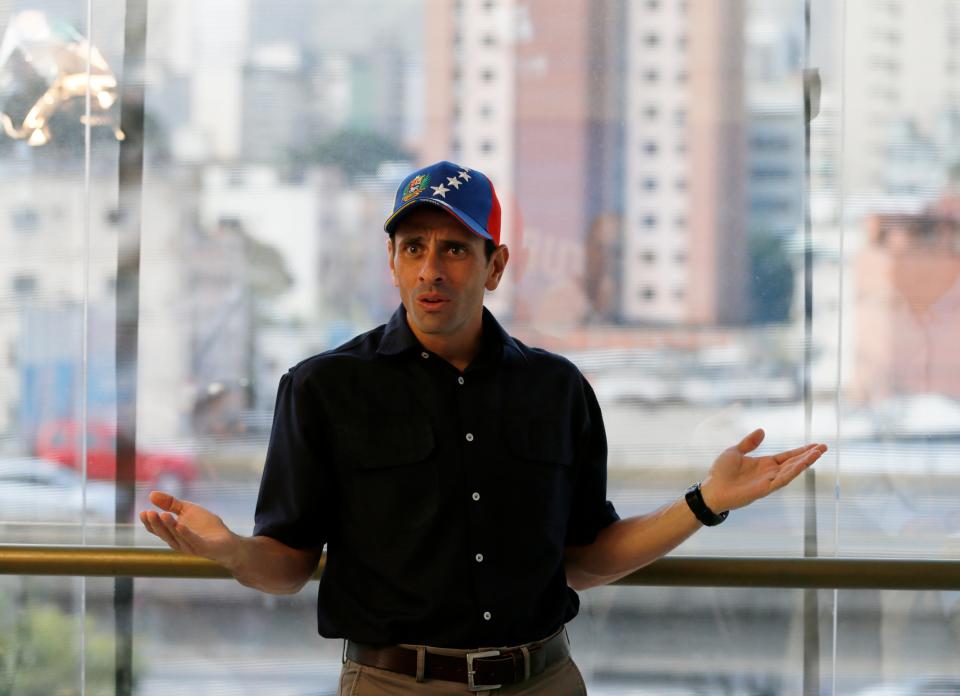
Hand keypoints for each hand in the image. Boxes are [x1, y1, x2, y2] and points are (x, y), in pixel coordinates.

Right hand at [139, 491, 237, 565]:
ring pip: (177, 537)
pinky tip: (180, 525)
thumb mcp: (188, 510)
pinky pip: (193, 541)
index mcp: (173, 534)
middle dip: (156, 524)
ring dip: (169, 527)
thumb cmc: (206, 526)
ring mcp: (191, 546)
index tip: (143, 512)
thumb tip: (151, 494)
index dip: (149, 523)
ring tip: (163, 515)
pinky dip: (186, 534)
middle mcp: (179, 542)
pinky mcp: (204, 547)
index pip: (157, 530)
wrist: (228, 541)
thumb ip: (171, 503)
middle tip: (149, 513)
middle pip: (164, 534)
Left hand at [700, 428, 826, 512]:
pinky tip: (803, 464)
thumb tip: (762, 430)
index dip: (801, 451)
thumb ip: (749, 443)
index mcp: (764, 464)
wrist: (711, 489)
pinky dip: (793, 472)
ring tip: (819, 453)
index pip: (788, 456)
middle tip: (824, 447)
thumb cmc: (720, 472)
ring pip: (791, 471)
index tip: (815, 445)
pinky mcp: (765, 489)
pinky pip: (782, 479)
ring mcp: (769, 481)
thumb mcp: (735, 451)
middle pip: (794, 463)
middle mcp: (770, 473)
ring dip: (805, 462)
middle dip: (809, 455)